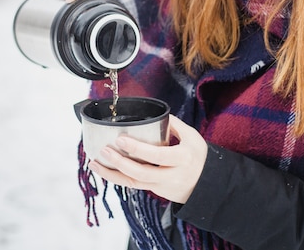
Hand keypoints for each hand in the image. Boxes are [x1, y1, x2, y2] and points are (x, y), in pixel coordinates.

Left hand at [88, 115, 207, 203]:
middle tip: (104, 150)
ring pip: (134, 183)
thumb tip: (156, 112)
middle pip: (142, 173)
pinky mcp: (156, 191)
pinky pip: (134, 185)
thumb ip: (174, 124)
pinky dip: (117, 178)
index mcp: (182, 158)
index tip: (121, 139)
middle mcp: (172, 175)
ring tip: (95, 163)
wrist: (208, 184)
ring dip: (112, 174)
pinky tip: (104, 170)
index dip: (138, 149)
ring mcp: (162, 186)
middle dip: (120, 163)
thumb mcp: (192, 137)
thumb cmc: (199, 156)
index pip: (158, 155)